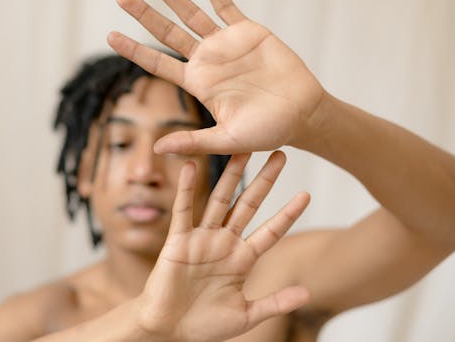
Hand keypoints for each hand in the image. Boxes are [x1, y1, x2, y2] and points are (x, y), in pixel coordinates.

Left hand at [108, 0, 324, 154]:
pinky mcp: (248, 32)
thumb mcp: (228, 140)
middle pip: (167, 33)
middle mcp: (207, 61)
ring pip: (192, 15)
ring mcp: (226, 44)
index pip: (158, 64)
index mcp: (198, 84)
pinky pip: (226, 6)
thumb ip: (195, 141)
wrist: (302, 113)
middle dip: (144, 14)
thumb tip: (159, 148)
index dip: (134, 50)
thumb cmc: (267, 131)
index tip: (110, 36)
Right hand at [136, 152, 310, 341]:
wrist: (168, 330)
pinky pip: (183, 211)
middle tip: (280, 156)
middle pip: (249, 205)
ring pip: (219, 200)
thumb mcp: (246, 316)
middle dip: (265, 181)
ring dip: (230, 176)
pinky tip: (191, 167)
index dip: (288, 213)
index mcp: (242, 259)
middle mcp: (224, 243)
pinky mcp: (178, 241)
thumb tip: (307, 293)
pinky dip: (186, 189)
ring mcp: (201, 239)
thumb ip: (275, 303)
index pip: (271, 230)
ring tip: (242, 151)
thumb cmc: (204, 324)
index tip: (306, 194)